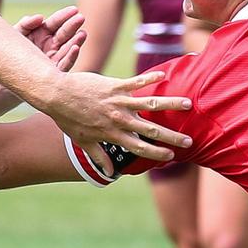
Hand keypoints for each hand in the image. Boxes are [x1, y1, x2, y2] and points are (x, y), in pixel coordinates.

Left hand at [16, 6, 86, 72]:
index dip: (64, 16)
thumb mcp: (16, 35)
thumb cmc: (9, 51)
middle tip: (81, 18)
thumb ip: (26, 24)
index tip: (74, 10)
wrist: (3, 74)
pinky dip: (71, 57)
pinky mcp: (53, 72)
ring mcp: (53, 58)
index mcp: (42, 33)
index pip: (55, 23)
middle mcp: (50, 45)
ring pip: (68, 49)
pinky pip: (64, 65)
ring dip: (76, 41)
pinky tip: (76, 48)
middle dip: (73, 26)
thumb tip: (40, 17)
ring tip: (82, 33)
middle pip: (64, 34)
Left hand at [46, 71, 191, 170]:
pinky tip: (163, 75)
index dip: (156, 152)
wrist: (57, 96)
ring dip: (170, 105)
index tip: (172, 156)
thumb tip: (109, 172)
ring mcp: (118, 102)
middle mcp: (119, 119)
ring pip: (150, 104)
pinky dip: (150, 78)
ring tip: (188, 105)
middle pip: (150, 129)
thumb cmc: (68, 119)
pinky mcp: (115, 86)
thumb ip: (98, 156)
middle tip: (190, 140)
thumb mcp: (82, 141)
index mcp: (112, 134)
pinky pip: (136, 82)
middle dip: (171, 136)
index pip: (138, 147)